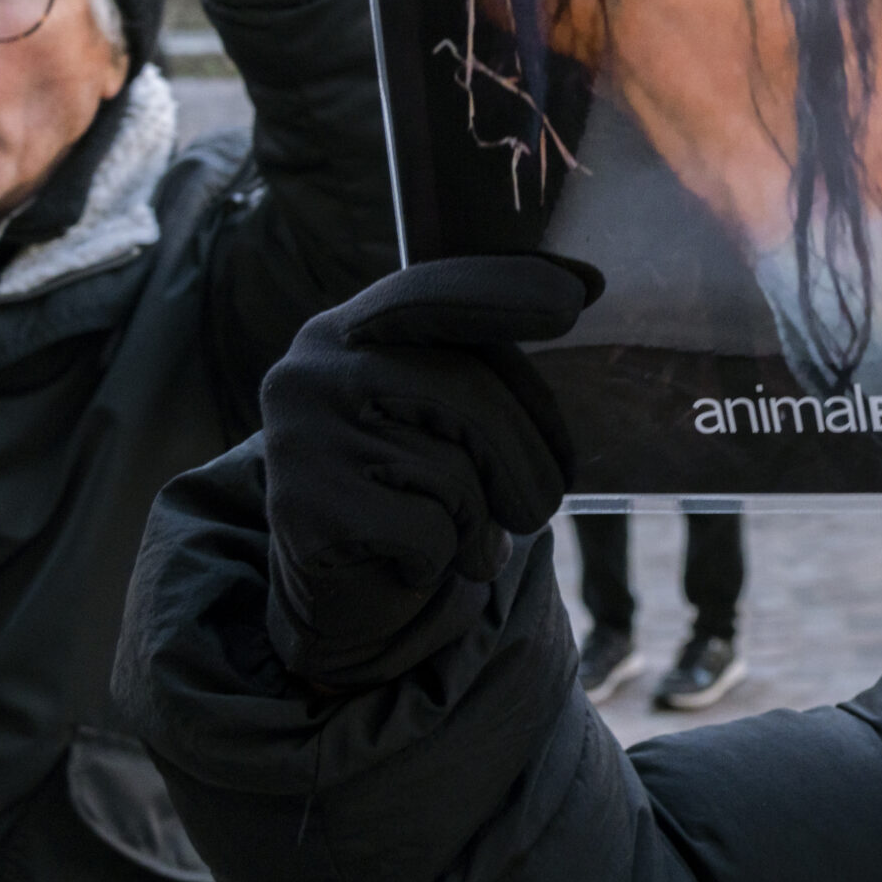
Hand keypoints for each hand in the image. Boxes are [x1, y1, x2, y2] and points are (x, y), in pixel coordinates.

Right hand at [260, 257, 599, 689]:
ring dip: (485, 520)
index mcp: (345, 333)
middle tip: (542, 505)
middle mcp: (311, 371)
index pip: (429, 293)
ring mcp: (300, 438)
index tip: (576, 293)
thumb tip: (581, 284)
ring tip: (467, 539)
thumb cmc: (409, 496)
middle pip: (466, 391)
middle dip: (529, 458)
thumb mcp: (440, 419)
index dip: (503, 289)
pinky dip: (447, 558)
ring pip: (456, 469)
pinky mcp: (305, 509)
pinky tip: (416, 563)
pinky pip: (430, 530)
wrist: (340, 597)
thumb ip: (483, 363)